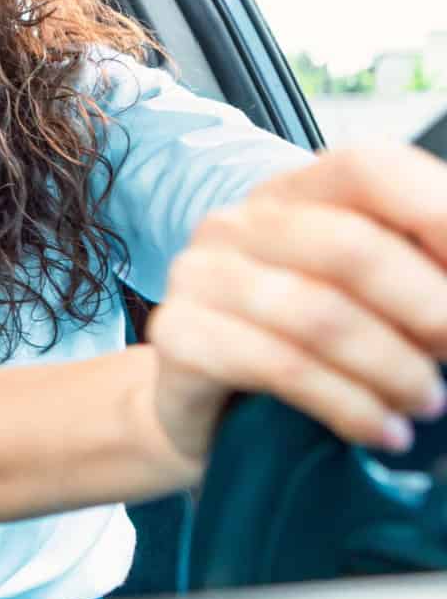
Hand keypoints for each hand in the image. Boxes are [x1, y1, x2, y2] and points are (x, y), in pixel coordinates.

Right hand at [147, 144, 446, 463]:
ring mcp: (199, 276)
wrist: (208, 413)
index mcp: (294, 194)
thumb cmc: (301, 348)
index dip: (437, 213)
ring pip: (317, 314)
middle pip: (349, 247)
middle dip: (428, 309)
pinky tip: (382, 430)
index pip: (368, 168)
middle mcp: (238, 223)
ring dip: (393, 368)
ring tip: (426, 404)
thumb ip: (416, 277)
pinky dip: (348, 405)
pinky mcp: (177, 335)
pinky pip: (279, 366)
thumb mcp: (363, 298)